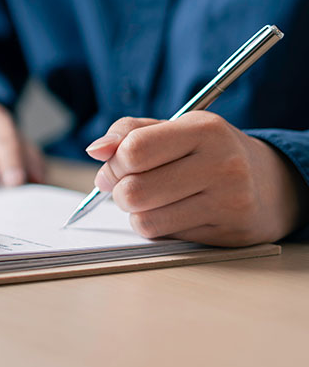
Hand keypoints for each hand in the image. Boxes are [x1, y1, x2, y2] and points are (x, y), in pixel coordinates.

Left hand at [86, 112, 303, 245]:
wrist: (271, 183)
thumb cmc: (208, 152)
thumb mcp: (175, 128)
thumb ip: (129, 133)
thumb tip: (96, 150)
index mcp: (205, 130)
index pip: (135, 150)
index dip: (112, 164)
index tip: (112, 167)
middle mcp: (222, 165)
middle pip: (134, 191)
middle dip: (119, 192)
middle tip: (128, 186)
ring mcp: (228, 202)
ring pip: (146, 221)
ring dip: (137, 214)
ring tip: (152, 200)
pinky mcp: (228, 234)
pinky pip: (166, 238)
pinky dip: (159, 227)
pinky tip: (176, 213)